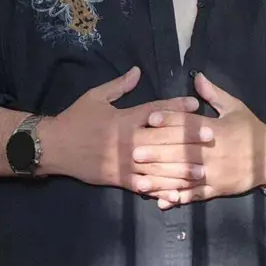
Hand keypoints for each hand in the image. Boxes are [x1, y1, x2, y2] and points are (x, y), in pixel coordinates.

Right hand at [37, 66, 209, 193]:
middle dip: (188, 139)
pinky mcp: (119, 179)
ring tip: (202, 171)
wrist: (54, 147)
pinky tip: (178, 194)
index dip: (176, 108)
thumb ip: (119, 86)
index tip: (196, 106)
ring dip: (181, 169)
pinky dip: (161, 191)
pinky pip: (144, 186)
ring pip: (158, 167)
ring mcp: (125, 162)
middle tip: (211, 139)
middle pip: (163, 140)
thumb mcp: (95, 97)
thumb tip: (137, 71)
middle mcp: (128, 141)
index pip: (155, 111)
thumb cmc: (76, 119)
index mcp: (124, 119)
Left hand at [134, 72, 265, 209]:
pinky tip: (162, 202)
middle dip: (157, 153)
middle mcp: (214, 153)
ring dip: (162, 180)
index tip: (149, 118)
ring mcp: (215, 174)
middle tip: (134, 152)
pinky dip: (179, 199)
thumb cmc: (251, 130)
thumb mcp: (235, 108)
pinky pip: (196, 195)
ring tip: (141, 181)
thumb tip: (196, 76)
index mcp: (217, 130)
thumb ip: (214, 94)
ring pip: (185, 177)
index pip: (190, 124)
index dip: (170, 120)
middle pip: (182, 152)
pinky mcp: (217, 189)